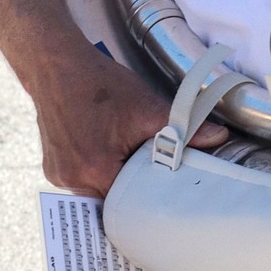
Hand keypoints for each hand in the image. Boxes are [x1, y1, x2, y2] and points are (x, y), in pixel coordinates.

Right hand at [32, 47, 227, 197]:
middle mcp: (71, 181)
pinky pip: (79, 178)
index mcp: (95, 172)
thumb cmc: (99, 84)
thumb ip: (182, 129)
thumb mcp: (145, 106)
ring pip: (95, 190)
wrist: (55, 64)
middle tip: (147, 169)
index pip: (129, 206)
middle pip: (111, 200)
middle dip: (130, 186)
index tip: (162, 195)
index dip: (148, 198)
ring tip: (123, 151)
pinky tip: (104, 144)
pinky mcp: (51, 165)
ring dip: (112, 175)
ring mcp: (57, 175)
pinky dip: (95, 167)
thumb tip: (219, 137)